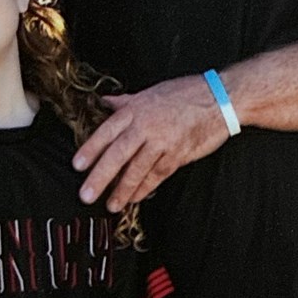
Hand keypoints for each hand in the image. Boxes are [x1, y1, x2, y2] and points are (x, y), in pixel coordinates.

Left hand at [74, 74, 232, 212]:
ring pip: (137, 169)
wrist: (220, 99)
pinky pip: (157, 175)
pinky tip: (135, 198)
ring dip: (122, 190)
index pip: (107, 131)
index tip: (77, 165)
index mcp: (136, 109)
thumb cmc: (187, 93)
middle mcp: (146, 125)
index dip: (91, 149)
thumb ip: (127, 101)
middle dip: (100, 176)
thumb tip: (106, 102)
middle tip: (86, 194)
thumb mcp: (152, 92)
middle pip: (117, 154)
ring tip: (110, 204)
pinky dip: (145, 188)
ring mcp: (162, 141)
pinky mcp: (178, 154)